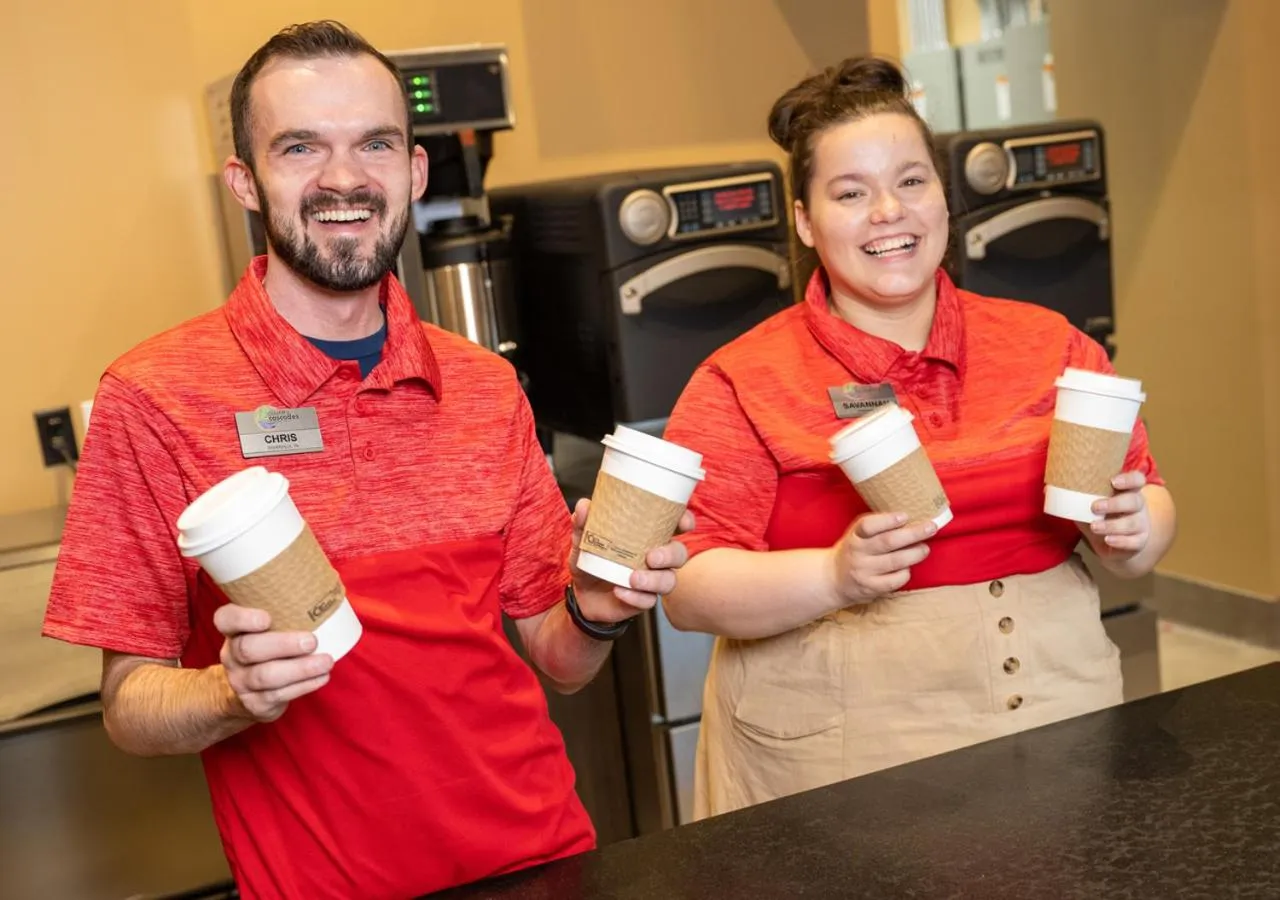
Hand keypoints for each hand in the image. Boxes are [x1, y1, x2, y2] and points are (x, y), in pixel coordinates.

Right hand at [214, 604, 333, 722]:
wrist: (246, 693)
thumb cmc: (268, 648)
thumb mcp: (267, 629)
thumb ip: (284, 611)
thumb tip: (326, 584)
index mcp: (234, 632)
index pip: (226, 619)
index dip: (242, 618)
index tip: (266, 618)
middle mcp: (232, 656)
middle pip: (248, 649)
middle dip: (282, 645)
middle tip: (311, 641)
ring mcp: (241, 681)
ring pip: (265, 676)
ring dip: (300, 669)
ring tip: (325, 661)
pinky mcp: (255, 703)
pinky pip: (279, 695)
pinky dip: (304, 685)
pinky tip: (322, 676)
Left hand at [569, 498, 695, 623]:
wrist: (581, 595)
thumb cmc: (591, 561)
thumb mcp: (583, 540)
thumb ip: (584, 523)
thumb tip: (584, 505)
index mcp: (648, 537)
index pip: (675, 526)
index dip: (685, 522)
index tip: (683, 522)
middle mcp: (656, 558)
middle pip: (679, 554)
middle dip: (670, 555)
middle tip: (651, 557)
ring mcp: (652, 581)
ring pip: (668, 580)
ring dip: (653, 579)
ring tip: (633, 578)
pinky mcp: (643, 600)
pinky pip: (648, 601)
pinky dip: (635, 597)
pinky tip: (620, 592)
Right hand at [829, 512, 935, 604]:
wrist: (833, 579)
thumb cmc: (855, 551)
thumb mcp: (858, 535)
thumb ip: (878, 527)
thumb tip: (912, 517)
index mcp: (855, 536)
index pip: (867, 525)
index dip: (887, 520)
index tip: (905, 516)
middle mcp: (857, 552)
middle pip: (888, 542)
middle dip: (913, 534)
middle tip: (931, 527)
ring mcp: (864, 571)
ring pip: (895, 561)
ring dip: (915, 553)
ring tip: (925, 548)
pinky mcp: (870, 587)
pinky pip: (894, 580)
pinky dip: (905, 573)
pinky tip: (908, 568)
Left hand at [1084, 471, 1150, 557]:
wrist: (1112, 543)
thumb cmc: (1101, 517)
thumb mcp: (1088, 506)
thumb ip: (1076, 498)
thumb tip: (1049, 490)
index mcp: (1127, 491)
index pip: (1136, 480)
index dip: (1128, 479)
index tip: (1113, 481)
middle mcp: (1138, 506)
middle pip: (1134, 501)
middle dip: (1115, 504)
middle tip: (1094, 507)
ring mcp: (1141, 524)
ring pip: (1132, 523)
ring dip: (1112, 525)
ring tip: (1094, 527)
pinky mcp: (1139, 541)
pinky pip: (1133, 542)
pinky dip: (1120, 541)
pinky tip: (1108, 540)